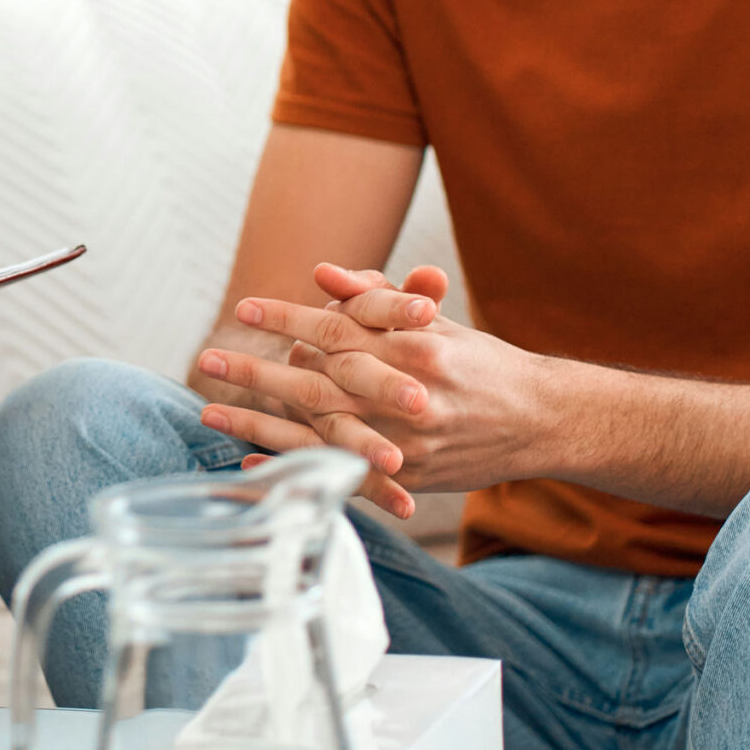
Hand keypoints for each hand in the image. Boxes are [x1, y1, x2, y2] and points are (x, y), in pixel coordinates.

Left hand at [196, 262, 544, 518]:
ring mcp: (406, 441)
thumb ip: (377, 298)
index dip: (286, 319)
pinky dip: (294, 465)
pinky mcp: (407, 476)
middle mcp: (407, 395)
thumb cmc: (481, 363)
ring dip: (259, 423)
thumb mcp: (435, 322)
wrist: (542, 421)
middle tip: (206, 358)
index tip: (244, 310)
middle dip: (255, 372)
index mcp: (414, 347)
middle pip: (315, 382)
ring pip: (317, 431)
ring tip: (210, 413)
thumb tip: (323, 273)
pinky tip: (253, 458)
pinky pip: (337, 472)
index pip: (336, 328)